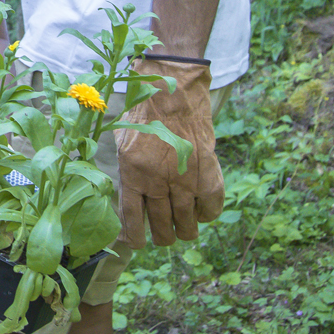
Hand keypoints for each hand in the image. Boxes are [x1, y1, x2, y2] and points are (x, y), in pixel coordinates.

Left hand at [116, 56, 223, 248]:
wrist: (174, 90)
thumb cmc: (144, 113)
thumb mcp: (123, 142)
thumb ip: (126, 172)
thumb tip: (128, 201)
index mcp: (133, 174)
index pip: (133, 220)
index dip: (136, 238)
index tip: (139, 243)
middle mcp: (158, 182)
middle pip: (162, 229)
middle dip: (163, 237)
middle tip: (164, 235)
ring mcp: (185, 180)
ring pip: (188, 225)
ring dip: (185, 231)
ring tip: (184, 227)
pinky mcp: (208, 173)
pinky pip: (211, 209)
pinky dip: (207, 214)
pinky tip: (201, 210)